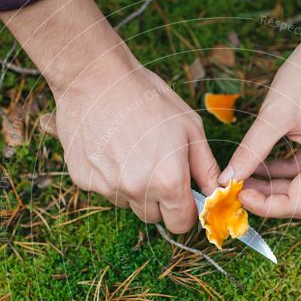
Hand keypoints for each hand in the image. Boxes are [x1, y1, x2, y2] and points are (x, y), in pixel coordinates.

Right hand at [54, 55, 218, 232]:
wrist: (94, 76)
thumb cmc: (147, 97)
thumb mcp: (190, 127)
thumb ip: (206, 167)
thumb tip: (218, 194)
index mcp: (167, 181)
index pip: (181, 224)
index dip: (186, 212)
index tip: (184, 196)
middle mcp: (136, 191)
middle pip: (154, 217)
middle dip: (160, 200)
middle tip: (157, 165)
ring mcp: (106, 187)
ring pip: (128, 202)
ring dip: (134, 187)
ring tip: (131, 149)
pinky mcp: (83, 180)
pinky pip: (105, 188)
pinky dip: (110, 175)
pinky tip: (111, 147)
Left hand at [220, 0, 300, 218]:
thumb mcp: (274, 113)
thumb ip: (250, 150)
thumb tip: (227, 178)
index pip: (299, 203)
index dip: (267, 206)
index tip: (239, 194)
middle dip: (271, 200)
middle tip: (240, 190)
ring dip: (277, 186)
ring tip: (246, 176)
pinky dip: (288, 172)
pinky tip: (263, 163)